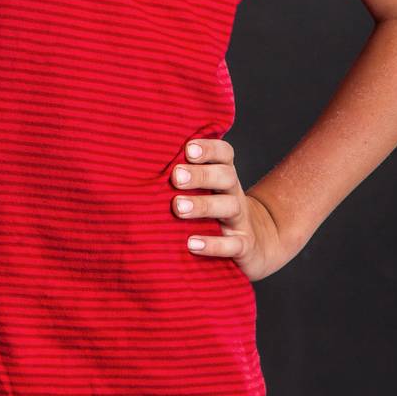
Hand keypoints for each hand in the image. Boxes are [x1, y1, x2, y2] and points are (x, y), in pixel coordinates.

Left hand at [170, 137, 290, 281]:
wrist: (254, 246)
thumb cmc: (213, 213)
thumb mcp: (205, 192)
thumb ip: (182, 178)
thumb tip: (142, 164)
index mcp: (223, 177)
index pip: (224, 154)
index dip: (209, 149)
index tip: (188, 149)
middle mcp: (234, 194)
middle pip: (226, 177)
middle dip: (201, 175)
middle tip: (176, 177)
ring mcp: (241, 220)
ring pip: (230, 206)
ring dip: (203, 205)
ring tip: (178, 208)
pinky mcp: (244, 246)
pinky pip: (233, 244)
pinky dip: (213, 244)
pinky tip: (192, 244)